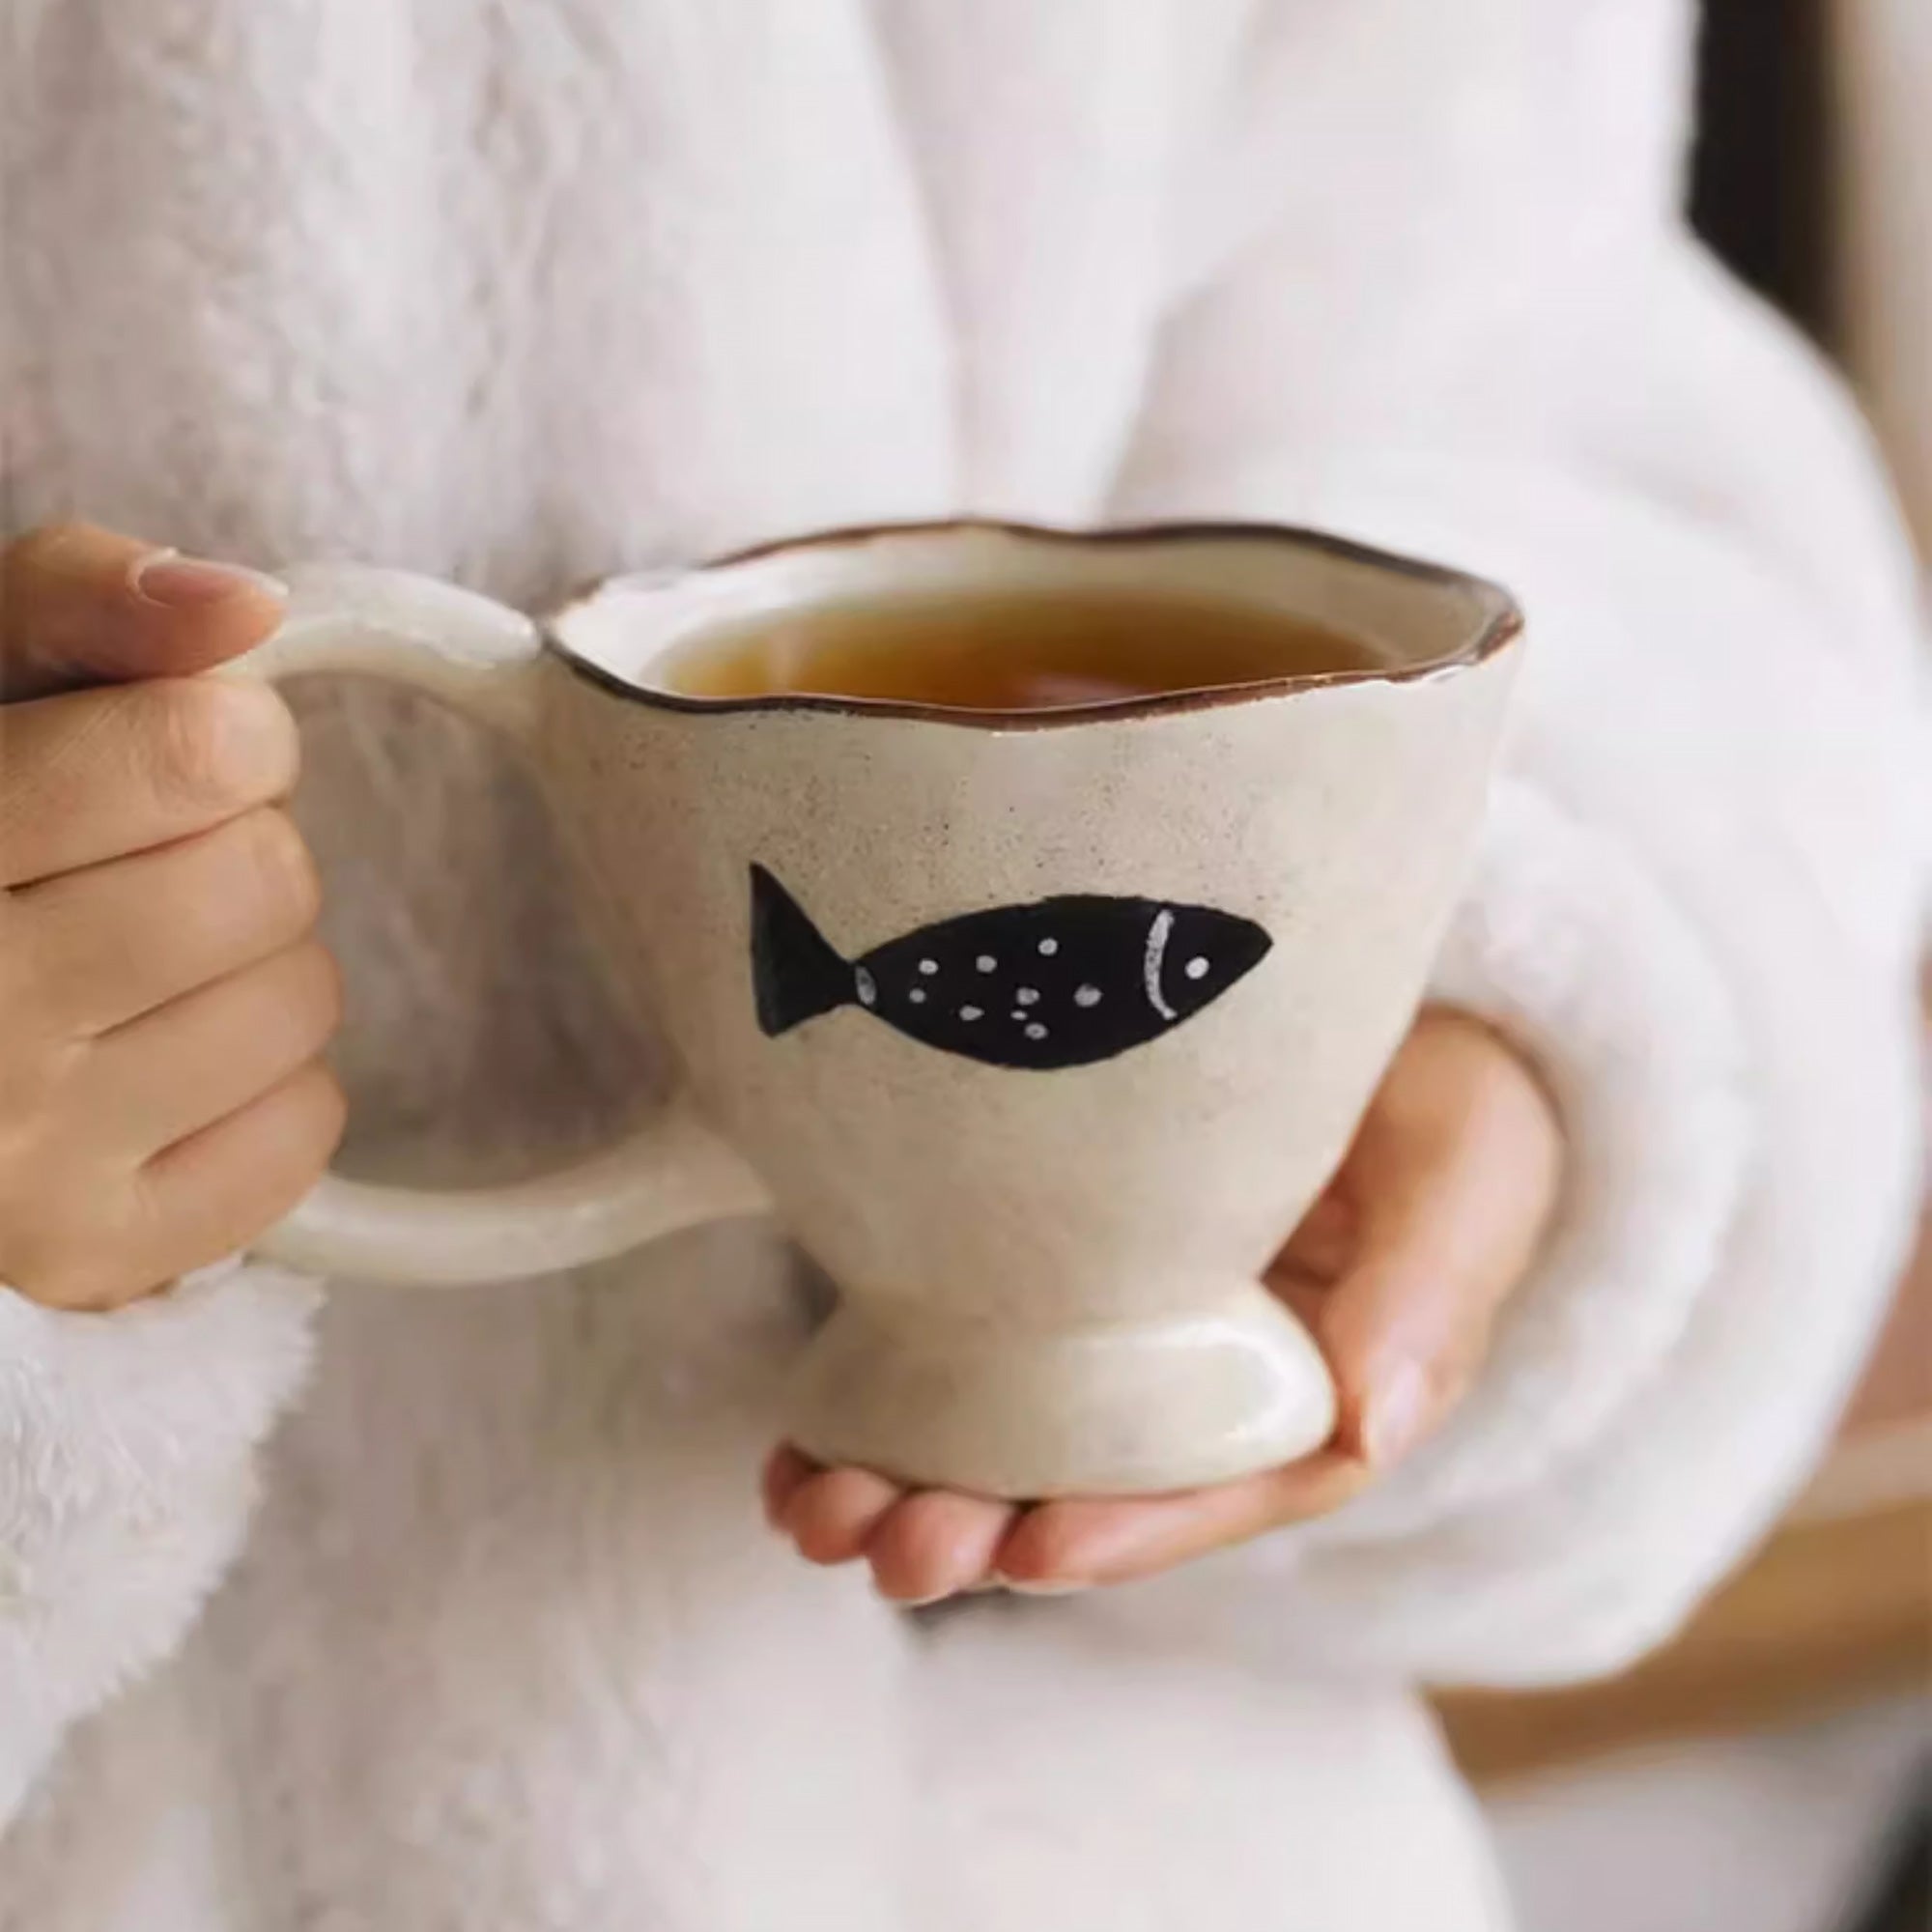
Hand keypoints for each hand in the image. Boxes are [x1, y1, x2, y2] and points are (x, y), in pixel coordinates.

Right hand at [0, 523, 344, 1309]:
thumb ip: (73, 604)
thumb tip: (248, 606)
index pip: (200, 752)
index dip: (222, 731)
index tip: (176, 749)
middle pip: (268, 879)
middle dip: (233, 848)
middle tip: (134, 867)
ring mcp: (24, 1167)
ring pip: (301, 1001)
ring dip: (251, 965)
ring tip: (130, 969)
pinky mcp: (94, 1256)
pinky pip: (305, 1129)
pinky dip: (263, 1087)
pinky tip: (154, 1067)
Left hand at [765, 1008, 1560, 1600]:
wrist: (1391, 1013)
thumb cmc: (1446, 1100)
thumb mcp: (1462, 1173)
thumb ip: (1427, 1291)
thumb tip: (1374, 1425)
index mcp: (1311, 1390)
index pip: (1221, 1485)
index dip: (1131, 1526)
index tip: (1033, 1548)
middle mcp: (1203, 1384)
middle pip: (1090, 1481)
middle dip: (984, 1524)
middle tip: (888, 1546)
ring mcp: (1118, 1330)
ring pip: (1011, 1436)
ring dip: (910, 1484)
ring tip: (815, 1510)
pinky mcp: (1046, 1269)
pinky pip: (963, 1353)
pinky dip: (881, 1407)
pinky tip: (802, 1442)